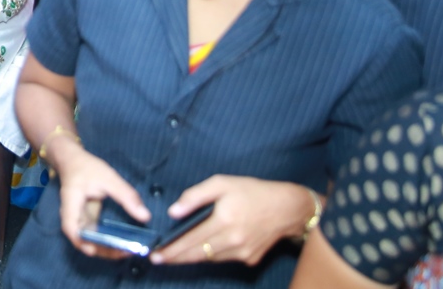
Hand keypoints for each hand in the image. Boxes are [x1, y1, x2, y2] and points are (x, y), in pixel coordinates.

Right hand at [54, 146, 150, 258]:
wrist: (72, 160)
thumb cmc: (86, 168)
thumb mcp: (108, 178)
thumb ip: (126, 196)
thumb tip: (145, 217)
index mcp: (72, 203)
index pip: (71, 227)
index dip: (81, 240)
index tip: (94, 250)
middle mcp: (72, 215)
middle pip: (82, 239)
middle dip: (101, 250)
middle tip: (123, 252)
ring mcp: (79, 219)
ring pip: (88, 240)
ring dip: (105, 248)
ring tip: (126, 250)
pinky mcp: (86, 220)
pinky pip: (94, 235)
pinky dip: (106, 241)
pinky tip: (121, 242)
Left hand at [153, 177, 313, 265]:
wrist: (286, 208)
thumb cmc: (251, 191)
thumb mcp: (221, 183)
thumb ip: (195, 196)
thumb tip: (173, 212)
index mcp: (224, 220)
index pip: (190, 239)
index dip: (172, 249)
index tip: (156, 254)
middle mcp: (233, 240)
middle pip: (197, 254)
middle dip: (175, 258)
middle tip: (157, 259)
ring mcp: (242, 252)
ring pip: (209, 259)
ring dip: (191, 258)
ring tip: (173, 255)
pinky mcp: (250, 258)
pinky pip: (224, 259)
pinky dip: (210, 256)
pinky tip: (200, 250)